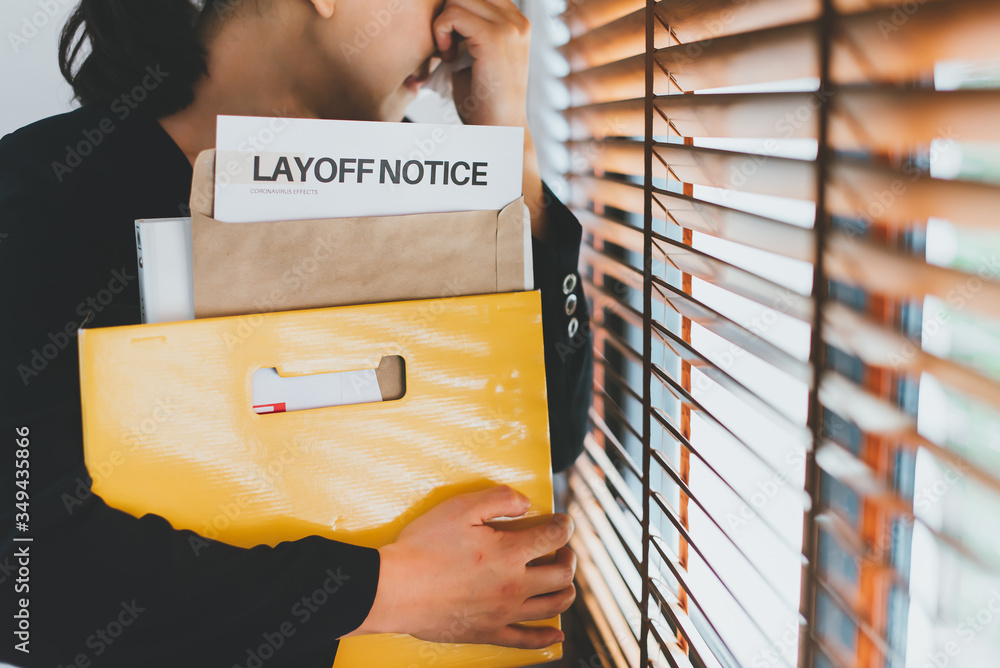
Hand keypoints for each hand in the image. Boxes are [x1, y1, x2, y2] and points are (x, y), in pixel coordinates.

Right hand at [343, 485, 576, 648]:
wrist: (394, 589)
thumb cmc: (423, 546)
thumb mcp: (460, 508)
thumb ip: (499, 499)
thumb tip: (527, 504)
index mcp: (509, 553)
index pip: (554, 537)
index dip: (564, 525)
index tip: (563, 521)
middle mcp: (514, 586)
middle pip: (562, 574)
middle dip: (569, 557)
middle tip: (562, 550)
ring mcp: (503, 613)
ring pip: (553, 606)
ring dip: (566, 590)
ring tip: (560, 579)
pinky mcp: (488, 632)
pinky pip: (527, 640)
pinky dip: (547, 636)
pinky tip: (556, 632)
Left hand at [433, 0, 530, 127]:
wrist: (500, 131)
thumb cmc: (484, 101)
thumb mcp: (476, 55)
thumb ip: (467, 28)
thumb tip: (444, 6)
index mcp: (516, 21)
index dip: (456, 10)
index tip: (451, 40)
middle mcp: (517, 20)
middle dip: (447, 13)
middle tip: (446, 46)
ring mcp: (509, 27)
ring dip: (443, 23)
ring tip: (448, 52)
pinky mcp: (494, 38)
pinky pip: (453, 14)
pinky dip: (441, 33)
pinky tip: (448, 57)